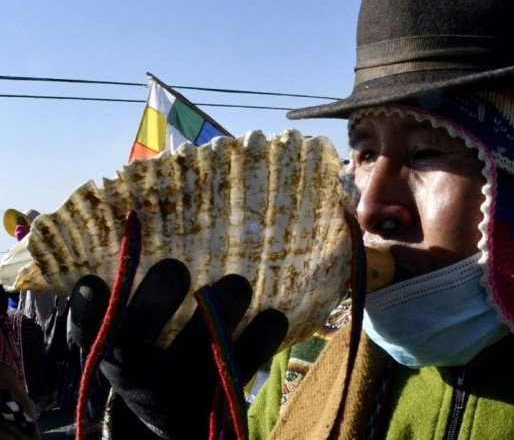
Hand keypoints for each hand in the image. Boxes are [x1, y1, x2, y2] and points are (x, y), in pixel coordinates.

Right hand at [68, 259, 287, 438]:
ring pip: (206, 340)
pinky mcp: (227, 394)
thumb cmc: (153, 364)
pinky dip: (267, 330)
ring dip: (225, 302)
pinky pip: (252, 355)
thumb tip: (127, 247)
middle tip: (176, 267)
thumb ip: (125, 308)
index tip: (93, 281)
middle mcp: (144, 379)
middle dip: (160, 290)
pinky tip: (272, 315)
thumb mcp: (129, 346)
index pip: (89, 333)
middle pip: (142, 331)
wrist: (177, 426)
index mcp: (113, 358)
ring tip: (236, 284)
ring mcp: (187, 388)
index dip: (86, 309)